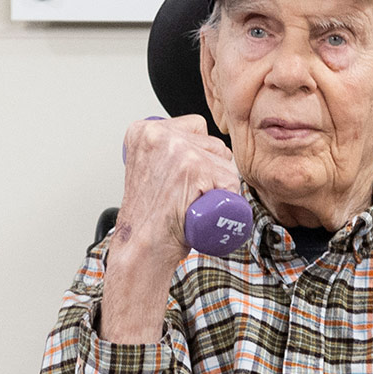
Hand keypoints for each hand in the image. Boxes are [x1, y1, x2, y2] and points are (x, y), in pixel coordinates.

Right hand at [104, 115, 239, 341]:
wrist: (142, 246)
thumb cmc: (149, 215)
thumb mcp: (149, 169)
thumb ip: (164, 151)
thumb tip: (194, 145)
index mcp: (144, 131)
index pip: (196, 127)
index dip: (201, 155)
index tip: (188, 177)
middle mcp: (158, 134)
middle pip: (214, 144)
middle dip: (214, 170)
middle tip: (191, 194)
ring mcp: (177, 149)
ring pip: (225, 163)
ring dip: (220, 185)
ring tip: (195, 202)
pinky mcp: (194, 167)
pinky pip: (230, 181)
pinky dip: (228, 199)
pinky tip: (204, 209)